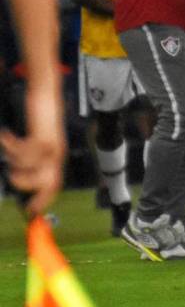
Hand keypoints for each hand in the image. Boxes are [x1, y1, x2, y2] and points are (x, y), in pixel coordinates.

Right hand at [1, 87, 63, 214]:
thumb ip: (36, 160)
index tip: (30, 211)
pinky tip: (5, 136)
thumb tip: (21, 177)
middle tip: (12, 173)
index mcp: (57, 158)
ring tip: (9, 147)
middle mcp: (57, 154)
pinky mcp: (43, 135)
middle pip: (45, 183)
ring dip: (13, 160)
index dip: (43, 200)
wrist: (47, 96)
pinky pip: (22, 150)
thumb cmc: (40, 120)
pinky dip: (10, 144)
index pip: (54, 185)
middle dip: (25, 183)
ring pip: (30, 167)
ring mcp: (51, 146)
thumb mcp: (39, 143)